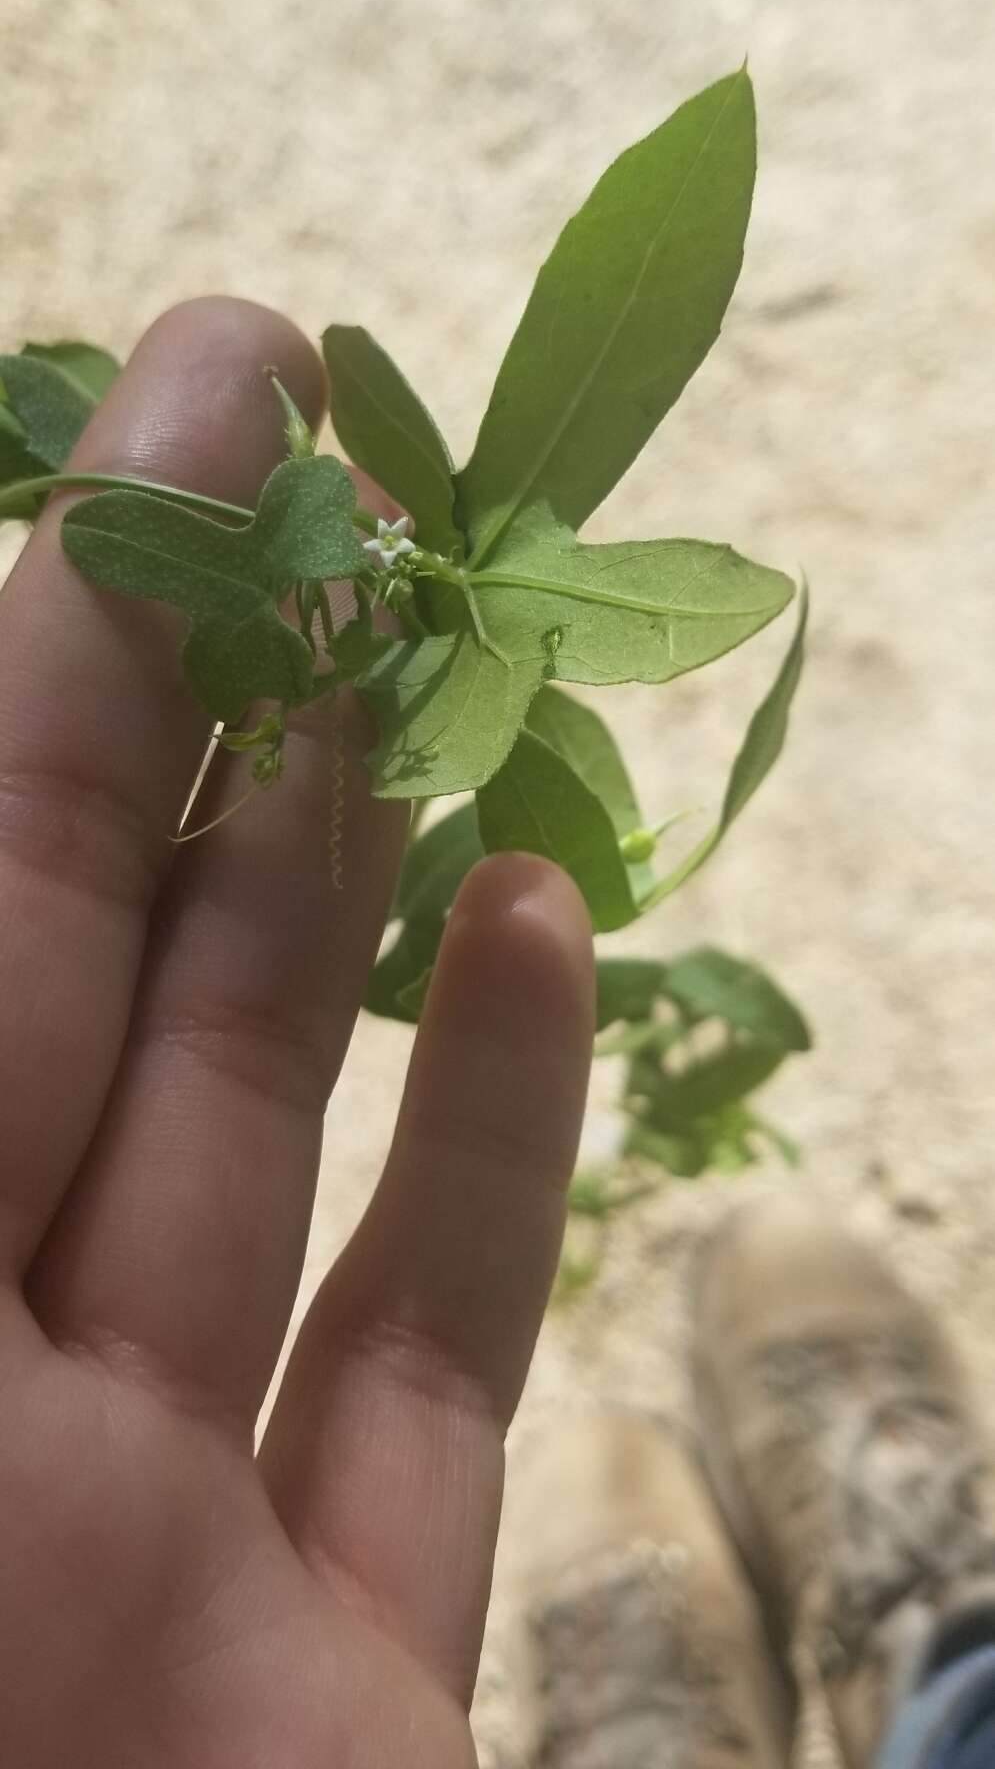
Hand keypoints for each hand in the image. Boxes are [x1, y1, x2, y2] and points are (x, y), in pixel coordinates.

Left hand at [0, 300, 592, 1767]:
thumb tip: (2, 636)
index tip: (210, 391)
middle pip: (83, 970)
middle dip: (207, 708)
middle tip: (331, 480)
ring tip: (424, 668)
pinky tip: (536, 937)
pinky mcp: (340, 1661)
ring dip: (342, 883)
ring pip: (252, 1132)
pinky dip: (491, 1143)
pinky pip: (426, 1370)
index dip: (77, 625)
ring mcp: (147, 1529)